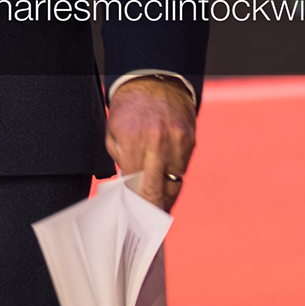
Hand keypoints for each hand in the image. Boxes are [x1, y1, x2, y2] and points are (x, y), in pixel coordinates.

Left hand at [104, 77, 195, 211]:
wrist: (155, 79)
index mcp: (133, 142)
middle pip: (158, 190)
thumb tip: (128, 188)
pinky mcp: (190, 140)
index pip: (136, 187)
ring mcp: (177, 142)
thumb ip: (122, 160)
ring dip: (166, 194)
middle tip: (151, 226)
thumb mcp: (114, 132)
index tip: (136, 221)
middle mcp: (157, 143)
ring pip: (174, 182)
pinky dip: (174, 174)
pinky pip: (182, 167)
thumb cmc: (129, 107)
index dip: (137, 206)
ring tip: (160, 204)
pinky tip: (166, 178)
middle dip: (154, 210)